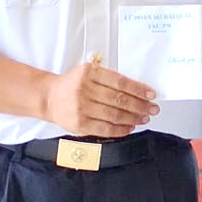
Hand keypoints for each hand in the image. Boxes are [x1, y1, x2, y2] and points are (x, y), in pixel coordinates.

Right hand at [39, 61, 157, 136]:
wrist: (49, 97)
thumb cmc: (72, 84)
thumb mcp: (88, 72)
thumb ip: (108, 79)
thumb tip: (138, 91)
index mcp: (89, 73)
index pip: (120, 82)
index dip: (138, 89)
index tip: (151, 94)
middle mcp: (85, 89)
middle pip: (119, 99)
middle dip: (140, 105)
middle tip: (152, 108)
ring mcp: (82, 108)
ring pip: (114, 115)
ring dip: (133, 118)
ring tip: (144, 118)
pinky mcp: (80, 124)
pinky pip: (105, 128)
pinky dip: (120, 129)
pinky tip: (130, 127)